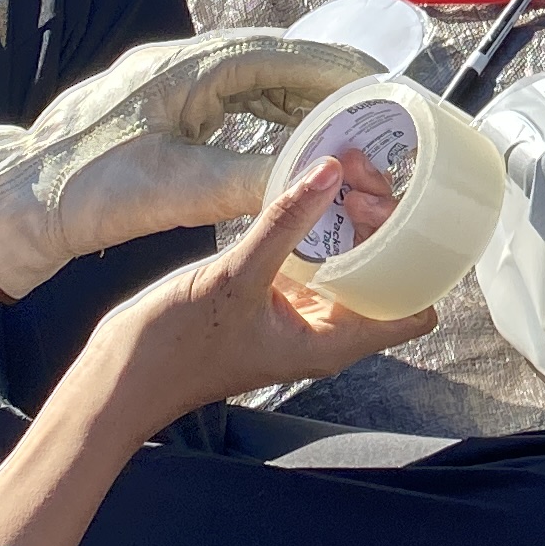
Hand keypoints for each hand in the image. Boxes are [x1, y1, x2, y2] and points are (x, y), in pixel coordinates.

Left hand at [0, 28, 383, 302]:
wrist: (14, 200)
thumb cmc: (86, 188)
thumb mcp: (177, 190)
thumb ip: (250, 181)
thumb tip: (316, 180)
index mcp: (191, 67)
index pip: (283, 56)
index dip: (338, 69)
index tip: (384, 83)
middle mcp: (184, 63)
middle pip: (274, 61)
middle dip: (328, 81)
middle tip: (379, 104)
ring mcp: (170, 83)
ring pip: (253, 79)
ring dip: (300, 98)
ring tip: (347, 120)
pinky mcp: (160, 107)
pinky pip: (229, 97)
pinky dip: (267, 112)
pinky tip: (287, 135)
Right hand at [84, 159, 439, 428]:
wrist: (118, 376)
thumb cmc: (175, 346)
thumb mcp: (236, 277)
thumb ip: (286, 224)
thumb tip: (332, 172)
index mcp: (333, 342)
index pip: (415, 311)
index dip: (425, 264)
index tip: (410, 218)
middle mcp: (325, 331)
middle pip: (386, 275)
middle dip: (386, 225)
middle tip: (362, 179)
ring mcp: (298, 313)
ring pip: (349, 262)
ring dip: (353, 220)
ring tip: (343, 168)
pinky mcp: (271, 296)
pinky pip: (312, 257)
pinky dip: (318, 225)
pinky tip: (310, 187)